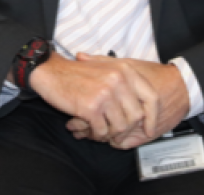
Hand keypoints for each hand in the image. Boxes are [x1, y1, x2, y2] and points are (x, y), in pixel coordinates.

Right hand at [28, 51, 159, 144]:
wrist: (51, 72)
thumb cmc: (78, 73)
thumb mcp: (107, 69)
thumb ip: (126, 83)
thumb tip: (144, 109)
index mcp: (125, 70)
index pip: (151, 97)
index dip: (153, 116)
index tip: (149, 128)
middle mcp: (118, 80)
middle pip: (136, 116)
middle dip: (126, 128)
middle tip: (113, 131)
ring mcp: (105, 94)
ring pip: (120, 126)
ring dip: (109, 132)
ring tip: (98, 129)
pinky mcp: (91, 107)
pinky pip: (102, 131)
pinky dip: (96, 134)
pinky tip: (88, 129)